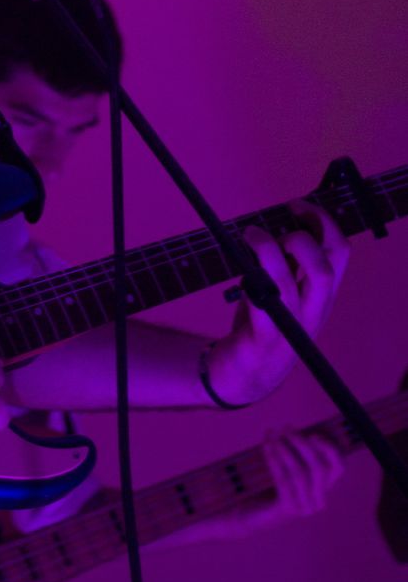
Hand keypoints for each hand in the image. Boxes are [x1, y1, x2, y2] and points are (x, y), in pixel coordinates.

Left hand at [206, 429, 344, 538]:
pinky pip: (283, 479)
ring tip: (272, 434)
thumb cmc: (268, 488)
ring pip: (299, 472)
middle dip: (301, 443)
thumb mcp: (288, 470)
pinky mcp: (288, 509)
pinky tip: (266, 446)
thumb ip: (297, 455)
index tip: (312, 434)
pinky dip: (274, 459)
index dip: (329, 449)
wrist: (250, 516)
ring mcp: (304, 507)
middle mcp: (319, 501)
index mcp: (323, 490)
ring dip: (285, 448)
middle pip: (318, 467)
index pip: (338, 468)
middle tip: (285, 427)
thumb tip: (295, 430)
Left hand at [207, 202, 348, 405]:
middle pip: (326, 266)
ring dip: (269, 251)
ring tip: (250, 235)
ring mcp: (291, 326)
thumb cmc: (261, 322)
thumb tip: (277, 220)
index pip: (340, 253)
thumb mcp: (280, 288)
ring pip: (292, 284)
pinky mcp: (265, 338)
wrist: (244, 375)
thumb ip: (284, 261)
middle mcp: (313, 310)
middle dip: (304, 235)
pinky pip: (263, 305)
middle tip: (274, 225)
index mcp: (321, 295)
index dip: (323, 222)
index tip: (297, 206)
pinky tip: (241, 270)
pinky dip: (252, 279)